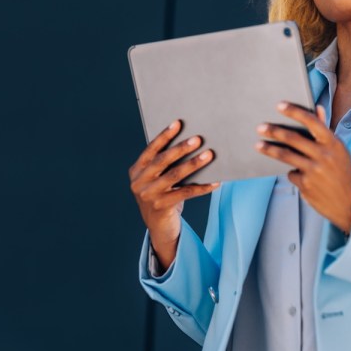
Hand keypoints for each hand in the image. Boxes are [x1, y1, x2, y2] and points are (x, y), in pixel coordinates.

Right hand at [129, 119, 219, 268]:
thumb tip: (191, 144)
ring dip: (193, 164)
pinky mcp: (161, 207)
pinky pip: (185, 193)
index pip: (151, 149)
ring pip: (174, 176)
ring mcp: (148, 196)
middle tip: (198, 139)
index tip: (178, 123)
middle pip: (162, 161)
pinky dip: (202, 187)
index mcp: (136, 171)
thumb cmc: (162, 196)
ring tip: (208, 155)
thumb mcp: (158, 179)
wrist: (159, 227)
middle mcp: (139, 182)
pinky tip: (215, 182)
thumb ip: (165, 165)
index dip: (164, 136)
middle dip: (181, 148)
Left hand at [255, 102, 350, 233]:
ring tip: (257, 145)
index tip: (279, 105)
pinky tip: (299, 176)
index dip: (294, 112)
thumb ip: (325, 129)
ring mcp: (314, 171)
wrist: (348, 203)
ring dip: (269, 150)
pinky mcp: (306, 185)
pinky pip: (291, 173)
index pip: (312, 122)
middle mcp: (324, 155)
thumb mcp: (338, 149)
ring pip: (286, 156)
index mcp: (333, 143)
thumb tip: (317, 107)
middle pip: (293, 139)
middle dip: (274, 131)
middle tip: (260, 127)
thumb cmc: (341, 171)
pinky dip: (292, 172)